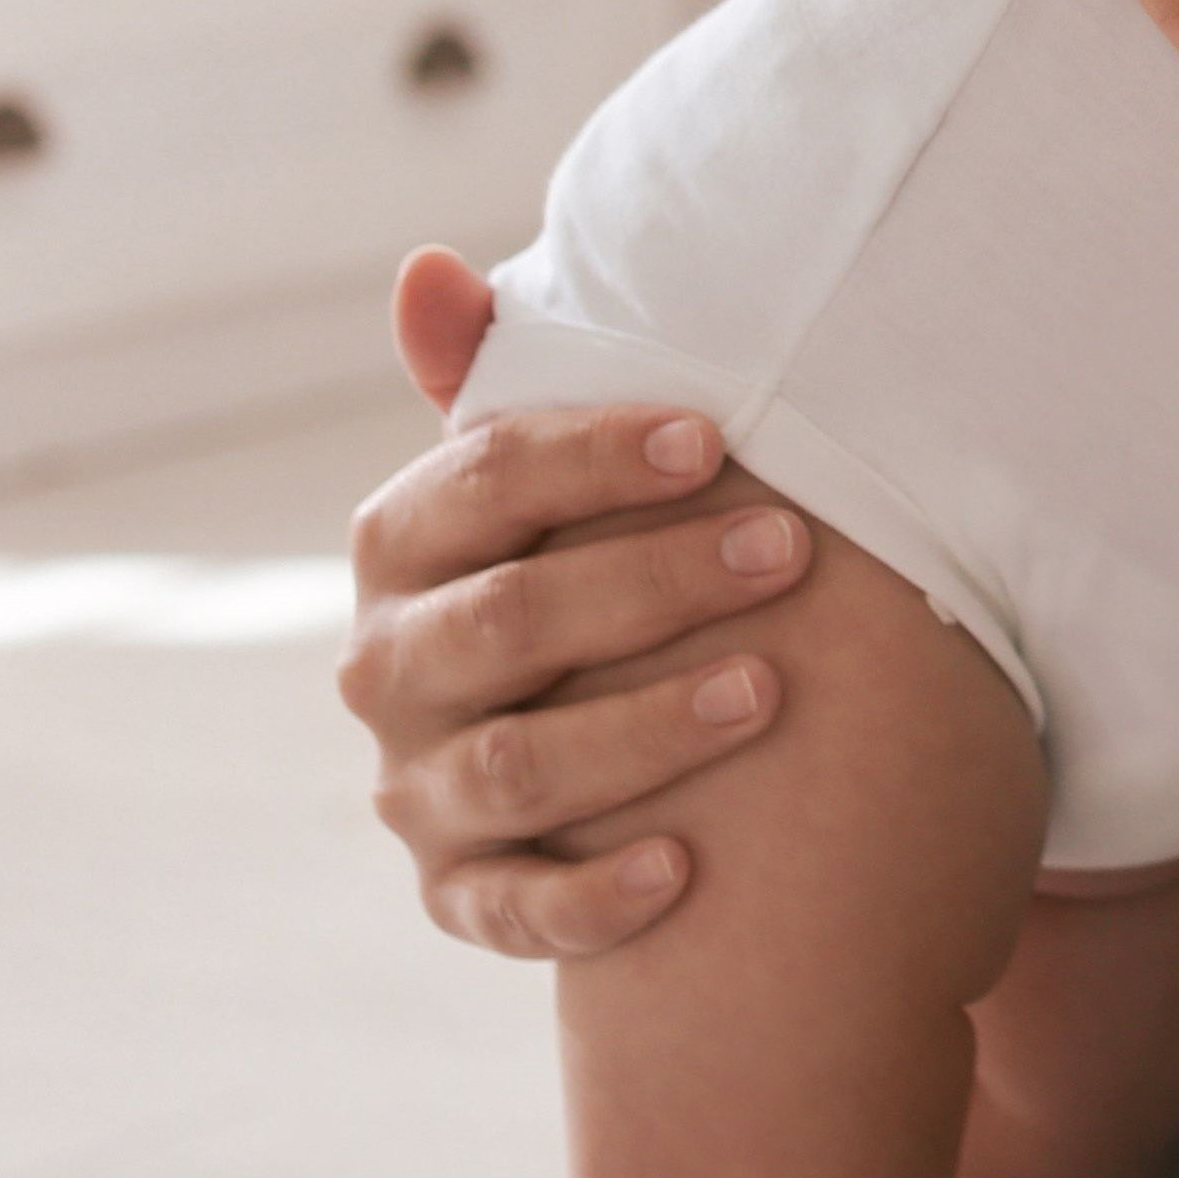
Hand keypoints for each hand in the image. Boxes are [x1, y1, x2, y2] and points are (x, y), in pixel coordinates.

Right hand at [335, 248, 812, 956]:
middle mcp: (389, 670)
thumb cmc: (578, 563)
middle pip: (506, 622)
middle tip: (789, 551)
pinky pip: (514, 910)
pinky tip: (689, 869)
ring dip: (643, 731)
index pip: (483, 483)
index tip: (719, 441)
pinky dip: (593, 898)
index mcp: (401, 547)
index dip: (597, 459)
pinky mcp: (459, 890)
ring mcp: (417, 789)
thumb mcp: (539, 477)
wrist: (580, 738)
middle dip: (651, 583)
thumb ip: (495, 377)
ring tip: (769, 691)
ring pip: (517, 767)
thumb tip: (427, 267)